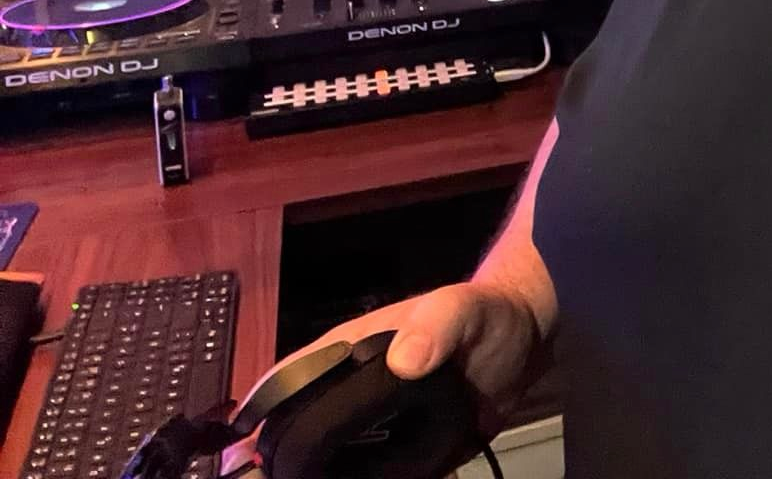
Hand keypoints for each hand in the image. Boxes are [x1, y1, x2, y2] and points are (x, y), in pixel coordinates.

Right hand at [220, 283, 546, 470]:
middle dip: (281, 458)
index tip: (242, 449)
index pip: (286, 380)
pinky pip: (370, 474)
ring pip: (329, 458)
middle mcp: (350, 389)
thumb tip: (404, 360)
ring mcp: (374, 422)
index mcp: (348, 351)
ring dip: (319, 474)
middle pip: (297, 429)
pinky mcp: (400, 449)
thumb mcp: (464, 312)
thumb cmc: (486, 315)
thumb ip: (437, 327)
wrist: (527, 341)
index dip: (258, 413)